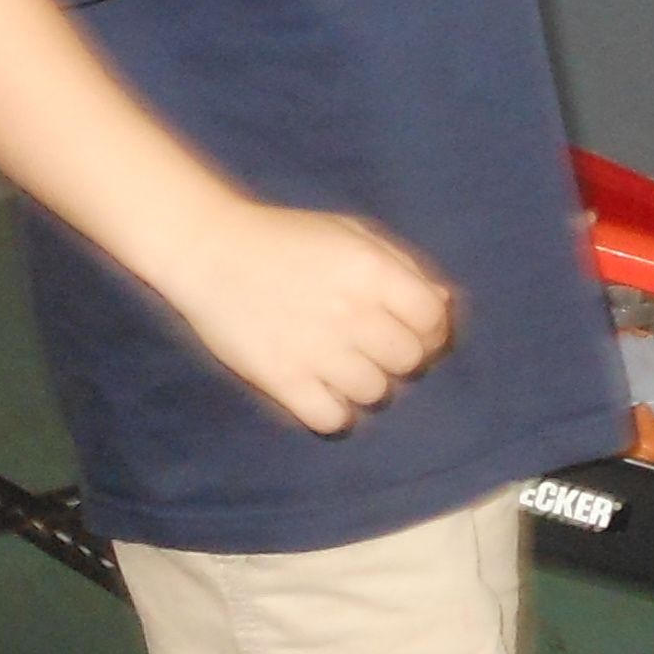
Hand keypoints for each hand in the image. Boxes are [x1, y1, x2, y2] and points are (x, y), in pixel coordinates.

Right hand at [153, 203, 452, 434]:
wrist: (210, 250)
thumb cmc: (287, 239)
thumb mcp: (350, 234)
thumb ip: (403, 267)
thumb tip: (444, 307)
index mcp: (370, 269)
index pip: (433, 320)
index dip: (432, 330)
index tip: (414, 331)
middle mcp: (349, 311)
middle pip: (408, 361)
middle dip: (399, 357)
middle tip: (374, 349)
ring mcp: (315, 348)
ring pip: (375, 393)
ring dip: (366, 384)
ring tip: (342, 365)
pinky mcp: (282, 379)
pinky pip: (332, 419)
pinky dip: (333, 411)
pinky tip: (321, 390)